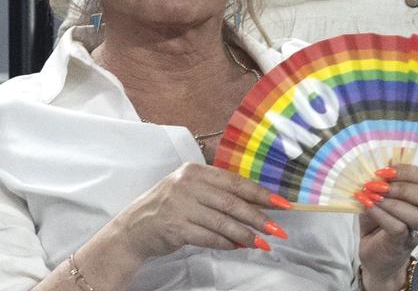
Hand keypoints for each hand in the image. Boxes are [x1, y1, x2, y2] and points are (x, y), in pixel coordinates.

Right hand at [113, 162, 291, 261]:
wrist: (135, 227)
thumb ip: (218, 192)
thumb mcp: (190, 189)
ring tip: (262, 243)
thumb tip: (257, 204)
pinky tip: (238, 246)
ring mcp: (180, 205)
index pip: (234, 181)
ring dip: (246, 234)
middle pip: (232, 202)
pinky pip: (209, 237)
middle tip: (278, 229)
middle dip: (259, 217)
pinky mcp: (176, 227)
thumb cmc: (168, 207)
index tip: (282, 203)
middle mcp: (187, 184)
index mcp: (194, 171)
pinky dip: (226, 243)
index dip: (260, 193)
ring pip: (223, 222)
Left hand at [356, 164, 417, 289]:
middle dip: (401, 187)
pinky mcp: (404, 243)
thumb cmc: (378, 221)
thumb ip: (380, 182)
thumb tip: (377, 166)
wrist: (373, 252)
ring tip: (371, 196)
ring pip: (417, 215)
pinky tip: (368, 206)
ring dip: (391, 202)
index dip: (405, 171)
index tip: (382, 171)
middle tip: (377, 185)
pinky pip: (398, 227)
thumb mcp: (377, 196)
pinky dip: (381, 214)